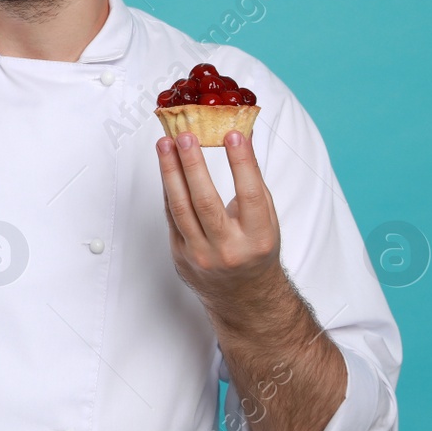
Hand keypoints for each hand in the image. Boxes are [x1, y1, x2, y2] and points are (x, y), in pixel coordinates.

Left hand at [156, 130, 282, 306]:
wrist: (244, 296)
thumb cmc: (256, 250)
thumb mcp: (266, 221)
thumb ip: (253, 183)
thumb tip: (240, 138)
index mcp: (258, 239)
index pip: (249, 194)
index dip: (242, 163)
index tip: (233, 134)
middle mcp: (228, 249)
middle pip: (205, 201)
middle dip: (193, 164)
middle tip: (185, 135)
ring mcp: (200, 255)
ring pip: (180, 207)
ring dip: (170, 171)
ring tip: (165, 144)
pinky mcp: (180, 255)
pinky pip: (171, 216)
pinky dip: (168, 188)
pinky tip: (166, 166)